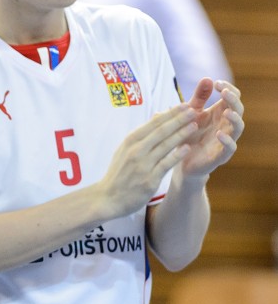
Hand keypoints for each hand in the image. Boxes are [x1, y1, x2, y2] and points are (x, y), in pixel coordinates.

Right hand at [96, 103, 198, 218]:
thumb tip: (157, 118)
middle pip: (160, 131)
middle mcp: (135, 150)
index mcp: (130, 141)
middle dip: (178, 119)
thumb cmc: (119, 174)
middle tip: (193, 108)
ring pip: (165, 145)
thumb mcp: (124, 151)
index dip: (170, 113)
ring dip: (181, 133)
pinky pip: (165, 164)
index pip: (153, 123)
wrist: (108, 198)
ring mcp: (142, 164)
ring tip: (195, 124)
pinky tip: (187, 148)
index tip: (184, 105)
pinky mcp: (149, 179)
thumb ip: (141, 136)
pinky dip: (176, 155)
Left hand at [179, 78, 244, 177]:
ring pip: (238, 128)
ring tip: (227, 112)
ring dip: (235, 119)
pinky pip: (229, 149)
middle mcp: (226, 125)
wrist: (179, 159)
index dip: (228, 89)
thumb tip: (207, 78)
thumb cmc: (188, 133)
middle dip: (233, 100)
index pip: (232, 97)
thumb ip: (199, 98)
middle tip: (224, 92)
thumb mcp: (191, 113)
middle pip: (238, 110)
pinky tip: (219, 134)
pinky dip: (227, 141)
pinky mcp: (220, 156)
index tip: (216, 83)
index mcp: (220, 113)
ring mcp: (225, 140)